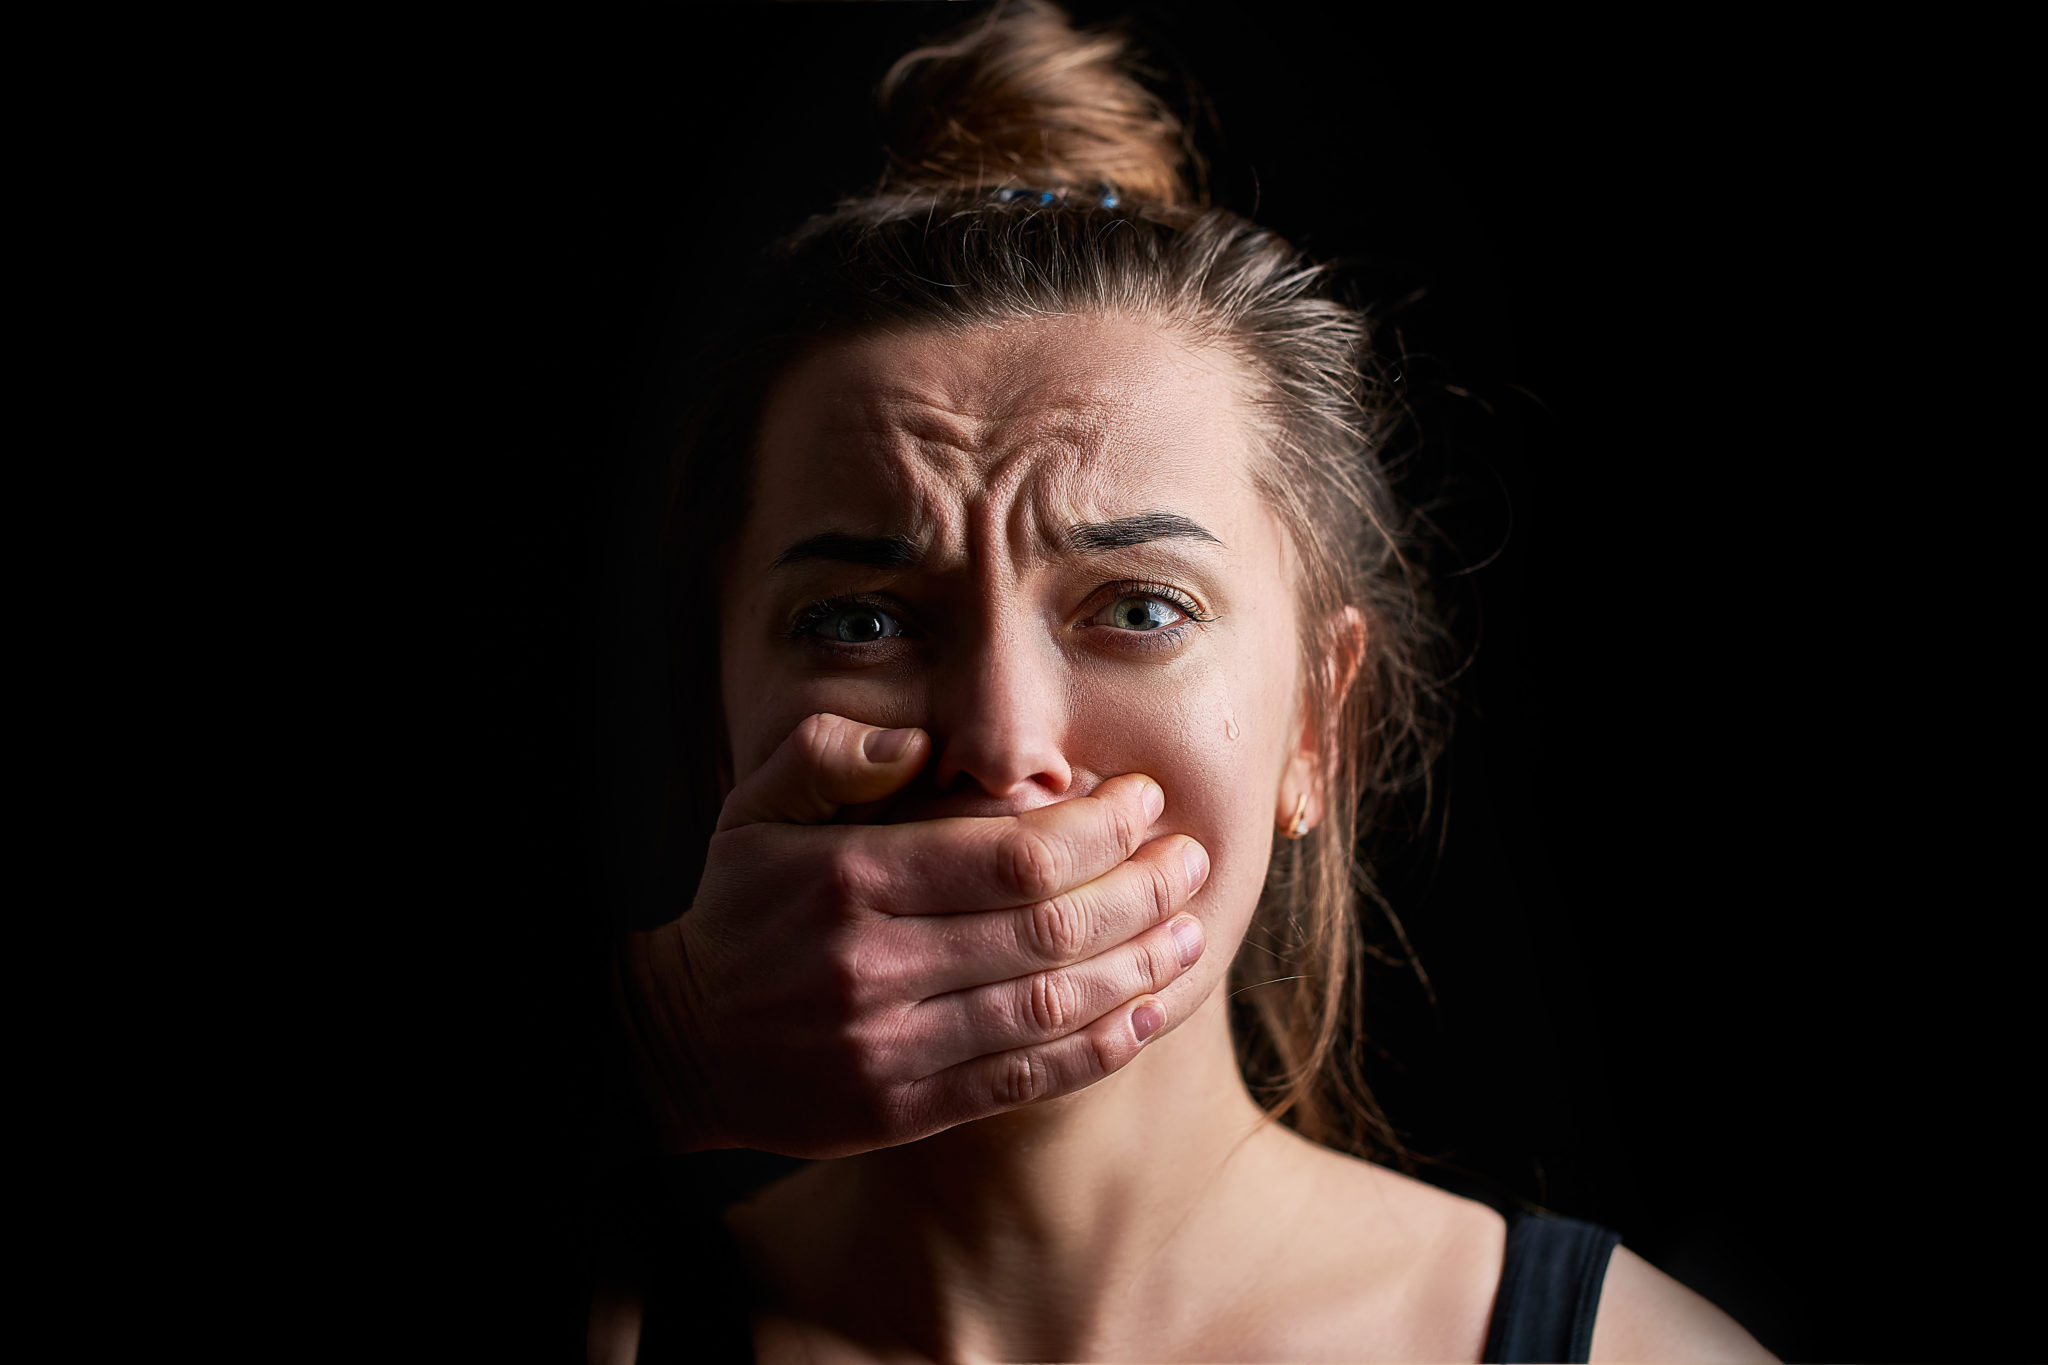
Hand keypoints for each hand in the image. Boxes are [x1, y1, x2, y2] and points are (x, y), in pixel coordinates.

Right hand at [615, 712, 1209, 1157]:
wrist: (679, 1040)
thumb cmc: (741, 906)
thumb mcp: (758, 806)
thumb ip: (835, 755)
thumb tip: (921, 746)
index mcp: (849, 878)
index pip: (1010, 855)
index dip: (1098, 829)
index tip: (1144, 800)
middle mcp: (873, 965)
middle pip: (1048, 930)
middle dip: (1141, 890)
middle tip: (1191, 860)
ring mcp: (890, 1045)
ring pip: (1050, 1007)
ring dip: (1139, 967)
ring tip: (1191, 929)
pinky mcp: (903, 1108)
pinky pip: (1026, 1079)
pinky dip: (1100, 1046)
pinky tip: (1149, 1012)